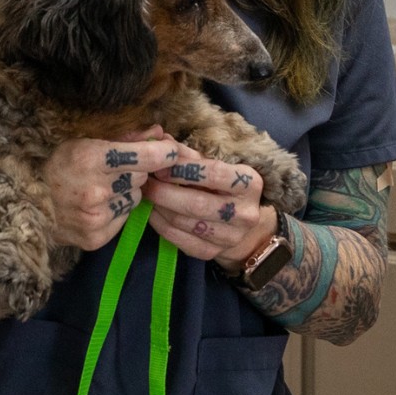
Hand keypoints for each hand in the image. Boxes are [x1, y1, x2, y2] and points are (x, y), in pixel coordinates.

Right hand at [44, 127, 184, 250]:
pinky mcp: (96, 238)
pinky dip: (117, 211)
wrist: (25, 203)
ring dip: (126, 192)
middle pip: (141, 177)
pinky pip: (124, 219)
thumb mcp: (84, 141)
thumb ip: (125, 137)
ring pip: (134, 199)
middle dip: (136, 172)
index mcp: (90, 159)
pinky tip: (98, 206)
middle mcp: (95, 190)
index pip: (144, 156)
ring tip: (102, 188)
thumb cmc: (57, 166)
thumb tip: (159, 132)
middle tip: (115, 170)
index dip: (162, 153)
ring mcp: (96, 217)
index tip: (171, 150)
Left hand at [144, 140, 277, 269]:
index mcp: (250, 184)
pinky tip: (152, 213)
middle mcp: (245, 213)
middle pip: (197, 203)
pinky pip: (179, 240)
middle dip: (165, 192)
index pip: (213, 173)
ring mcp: (230, 237)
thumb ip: (188, 155)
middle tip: (145, 182)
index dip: (182, 169)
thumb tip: (159, 141)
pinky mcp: (212, 253)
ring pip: (185, 223)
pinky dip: (160, 225)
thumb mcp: (214, 166)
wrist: (241, 224)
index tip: (159, 166)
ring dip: (159, 208)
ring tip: (146, 195)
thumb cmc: (223, 186)